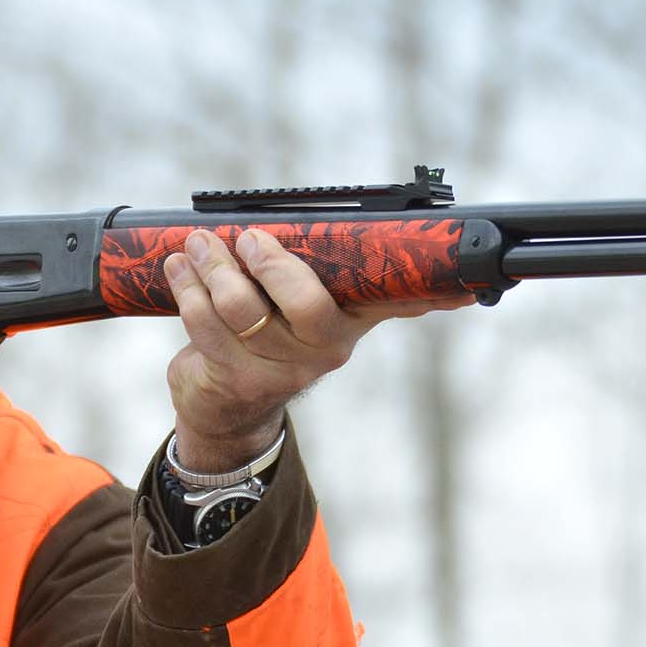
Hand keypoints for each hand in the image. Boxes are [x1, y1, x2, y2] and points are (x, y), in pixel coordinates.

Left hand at [162, 228, 472, 470]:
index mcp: (354, 320)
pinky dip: (186, 288)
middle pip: (305, 301)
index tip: (467, 284)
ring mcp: (280, 368)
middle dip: (270, 260)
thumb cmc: (274, 335)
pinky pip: (203, 324)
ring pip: (241, 306)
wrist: (228, 409)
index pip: (401, 302)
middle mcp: (326, 348)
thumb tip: (420, 265)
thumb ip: (340, 276)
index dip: (434, 293)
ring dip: (211, 267)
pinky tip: (178, 270)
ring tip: (197, 246)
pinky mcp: (235, 378)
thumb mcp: (310, 309)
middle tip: (247, 237)